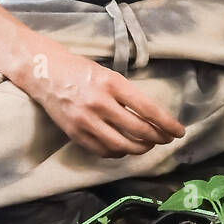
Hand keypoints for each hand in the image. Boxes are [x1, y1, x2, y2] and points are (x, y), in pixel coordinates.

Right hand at [26, 50, 185, 157]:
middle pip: (138, 130)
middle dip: (157, 138)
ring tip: (147, 145)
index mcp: (112, 83)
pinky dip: (118, 153)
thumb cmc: (80, 71)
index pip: (147, 109)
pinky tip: (124, 148)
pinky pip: (103, 151)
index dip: (166, 124)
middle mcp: (99, 103)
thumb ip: (127, 95)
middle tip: (165, 139)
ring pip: (122, 145)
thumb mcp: (109, 75)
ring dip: (140, 148)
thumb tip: (152, 117)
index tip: (179, 132)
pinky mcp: (74, 133)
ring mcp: (85, 120)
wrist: (44, 72)